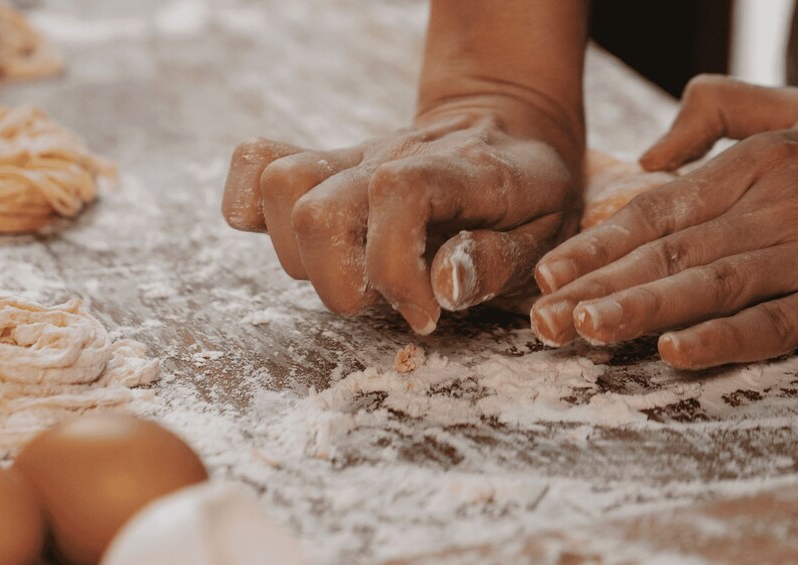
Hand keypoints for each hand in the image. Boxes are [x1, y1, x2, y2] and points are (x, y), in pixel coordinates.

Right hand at [222, 102, 579, 333]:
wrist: (507, 126)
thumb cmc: (529, 194)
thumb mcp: (546, 231)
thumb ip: (499, 261)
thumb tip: (443, 286)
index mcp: (456, 170)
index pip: (397, 195)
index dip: (397, 270)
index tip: (425, 312)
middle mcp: (392, 156)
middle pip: (318, 208)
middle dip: (340, 283)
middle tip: (383, 301)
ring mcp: (352, 158)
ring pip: (279, 186)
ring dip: (300, 257)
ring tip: (349, 275)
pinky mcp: (327, 166)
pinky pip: (257, 164)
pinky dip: (251, 205)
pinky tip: (292, 240)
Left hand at [531, 75, 797, 368]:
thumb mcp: (782, 107)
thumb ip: (714, 113)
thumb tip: (650, 157)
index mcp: (750, 167)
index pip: (654, 214)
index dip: (597, 246)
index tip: (548, 276)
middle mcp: (769, 208)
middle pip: (667, 254)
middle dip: (600, 289)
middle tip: (545, 321)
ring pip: (710, 286)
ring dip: (645, 310)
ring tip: (586, 331)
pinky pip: (777, 322)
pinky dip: (726, 339)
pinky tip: (674, 353)